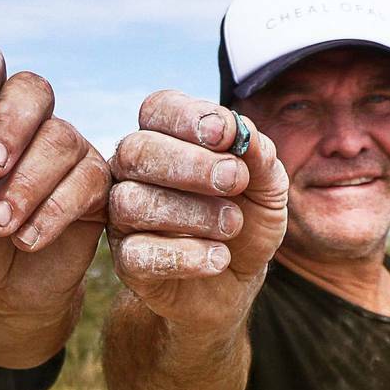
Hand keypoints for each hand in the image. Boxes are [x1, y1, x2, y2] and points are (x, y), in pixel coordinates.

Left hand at [0, 39, 109, 365]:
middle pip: (33, 90)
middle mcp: (25, 127)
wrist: (4, 297)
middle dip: (11, 124)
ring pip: (60, 138)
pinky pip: (87, 179)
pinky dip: (53, 210)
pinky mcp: (94, 185)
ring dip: (26, 185)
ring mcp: (64, 152)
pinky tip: (27, 239)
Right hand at [107, 90, 286, 331]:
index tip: (226, 135)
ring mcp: (123, 217)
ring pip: (133, 202)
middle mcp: (133, 173)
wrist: (237, 280)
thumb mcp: (266, 187)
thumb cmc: (246, 220)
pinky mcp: (126, 262)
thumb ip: (259, 156)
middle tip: (234, 180)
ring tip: (232, 225)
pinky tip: (219, 258)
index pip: (158, 109)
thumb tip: (241, 130)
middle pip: (136, 151)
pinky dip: (184, 256)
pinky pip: (138, 254)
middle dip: (189, 163)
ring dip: (191, 212)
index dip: (188, 117)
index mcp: (165, 139)